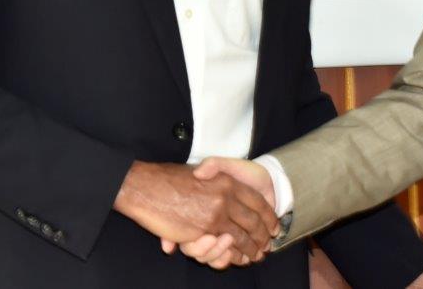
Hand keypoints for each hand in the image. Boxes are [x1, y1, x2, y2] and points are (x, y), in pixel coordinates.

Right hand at [112, 161, 278, 261]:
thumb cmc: (172, 177)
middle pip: (254, 222)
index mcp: (227, 182)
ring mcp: (215, 216)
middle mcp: (225, 198)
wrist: (147, 185)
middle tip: (267, 245)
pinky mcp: (203, 231)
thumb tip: (211, 173)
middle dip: (263, 236)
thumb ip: (213, 168)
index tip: (275, 226)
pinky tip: (238, 257)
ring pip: (241, 238)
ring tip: (256, 254)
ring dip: (251, 248)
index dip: (268, 215)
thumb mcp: (200, 166)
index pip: (258, 201)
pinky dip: (232, 254)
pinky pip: (224, 246)